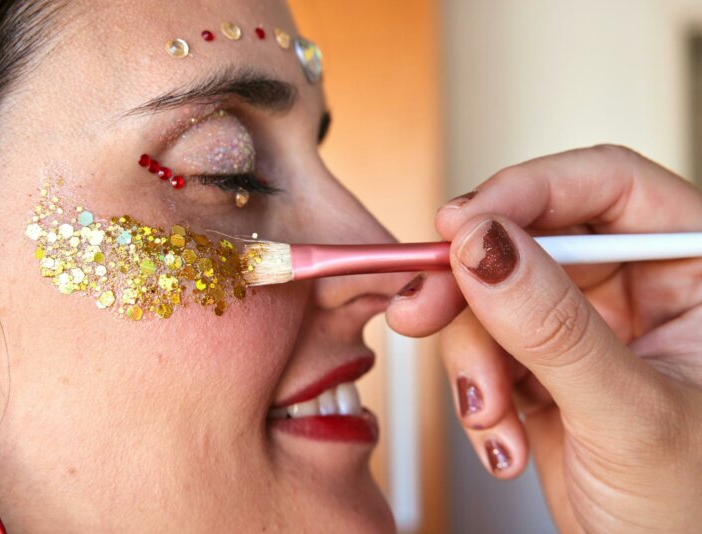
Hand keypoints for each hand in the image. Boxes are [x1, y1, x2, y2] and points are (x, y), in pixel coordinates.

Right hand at [386, 145, 701, 532]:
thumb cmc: (693, 512)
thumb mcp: (628, 414)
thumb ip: (553, 326)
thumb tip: (485, 246)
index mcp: (694, 273)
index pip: (608, 186)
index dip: (529, 191)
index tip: (462, 224)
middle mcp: (638, 288)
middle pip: (529, 235)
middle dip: (469, 282)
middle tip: (421, 306)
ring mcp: (584, 324)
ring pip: (491, 295)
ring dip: (472, 359)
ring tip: (491, 415)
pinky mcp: (541, 361)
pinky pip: (479, 344)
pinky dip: (476, 390)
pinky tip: (503, 434)